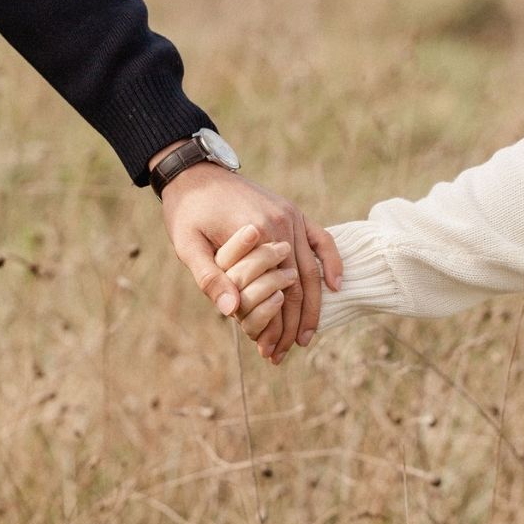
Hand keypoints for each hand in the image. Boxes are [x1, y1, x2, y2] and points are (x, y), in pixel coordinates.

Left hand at [155, 160, 341, 361]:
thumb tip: (232, 311)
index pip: (277, 291)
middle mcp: (283, 223)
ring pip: (312, 269)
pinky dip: (332, 262)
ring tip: (306, 337)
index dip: (275, 326)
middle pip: (299, 284)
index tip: (268, 353)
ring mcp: (292, 216)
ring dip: (312, 305)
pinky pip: (322, 238)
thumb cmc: (187, 210)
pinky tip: (336, 286)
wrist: (194, 170)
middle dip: (294, 324)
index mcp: (258, 232)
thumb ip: (209, 277)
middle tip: (285, 354)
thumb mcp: (187, 244)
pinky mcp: (293, 211)